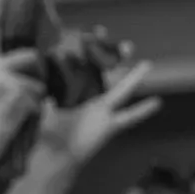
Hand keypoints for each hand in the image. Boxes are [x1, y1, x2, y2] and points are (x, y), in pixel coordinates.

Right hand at [0, 0, 49, 151]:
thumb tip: (21, 66)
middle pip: (30, 56)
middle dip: (36, 73)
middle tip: (27, 92)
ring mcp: (5, 82)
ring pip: (38, 78)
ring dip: (36, 95)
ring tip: (18, 111)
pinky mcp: (19, 97)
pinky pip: (40, 98)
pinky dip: (35, 112)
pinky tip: (19, 121)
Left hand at [30, 55, 158, 170]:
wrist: (55, 159)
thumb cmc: (46, 137)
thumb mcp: (42, 109)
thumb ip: (43, 93)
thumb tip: (37, 77)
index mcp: (74, 95)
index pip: (84, 68)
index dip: (90, 53)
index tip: (94, 34)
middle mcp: (90, 101)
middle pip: (106, 75)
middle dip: (114, 59)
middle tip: (125, 44)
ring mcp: (102, 112)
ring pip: (122, 91)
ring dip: (134, 78)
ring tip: (148, 65)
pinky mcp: (110, 126)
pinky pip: (130, 117)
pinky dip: (143, 110)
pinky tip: (157, 102)